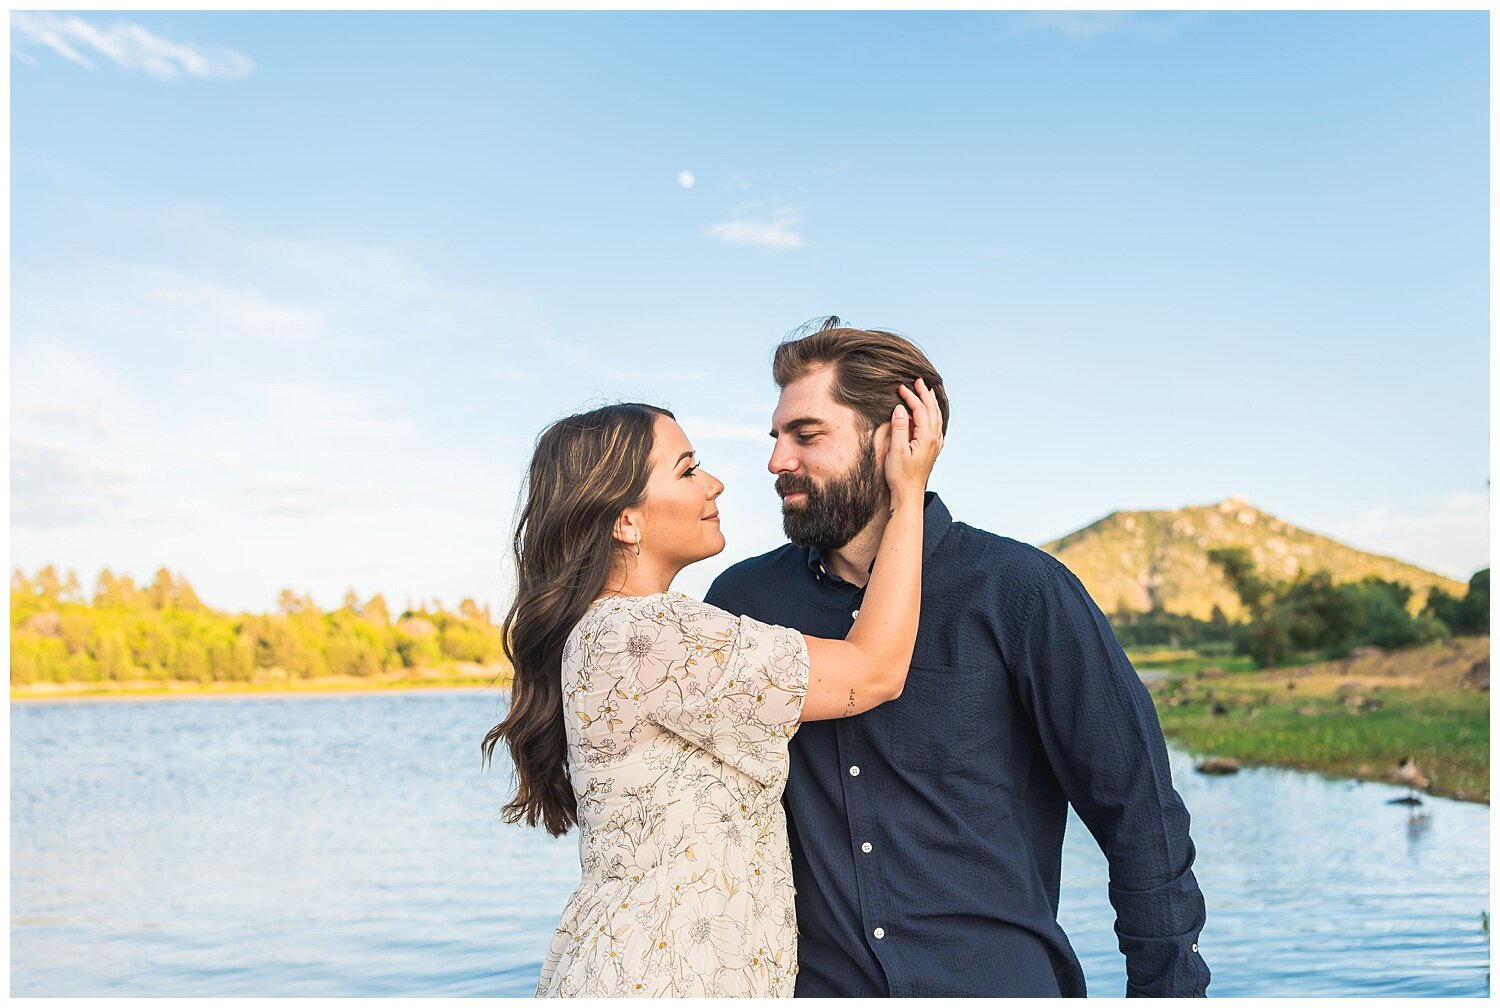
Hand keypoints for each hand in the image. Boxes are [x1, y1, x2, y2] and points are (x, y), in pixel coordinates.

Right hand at [883, 377, 942, 505]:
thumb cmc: (900, 475)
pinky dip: (932, 414)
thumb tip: (900, 408)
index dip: (911, 397)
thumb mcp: (896, 450)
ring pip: (936, 417)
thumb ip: (899, 427)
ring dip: (930, 402)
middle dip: (924, 394)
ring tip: (926, 391)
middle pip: (932, 410)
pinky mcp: (932, 450)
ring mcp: (935, 444)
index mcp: (927, 437)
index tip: (900, 387)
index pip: (920, 410)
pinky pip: (936, 426)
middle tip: (918, 381)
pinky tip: (929, 414)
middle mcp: (935, 439)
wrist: (908, 494)